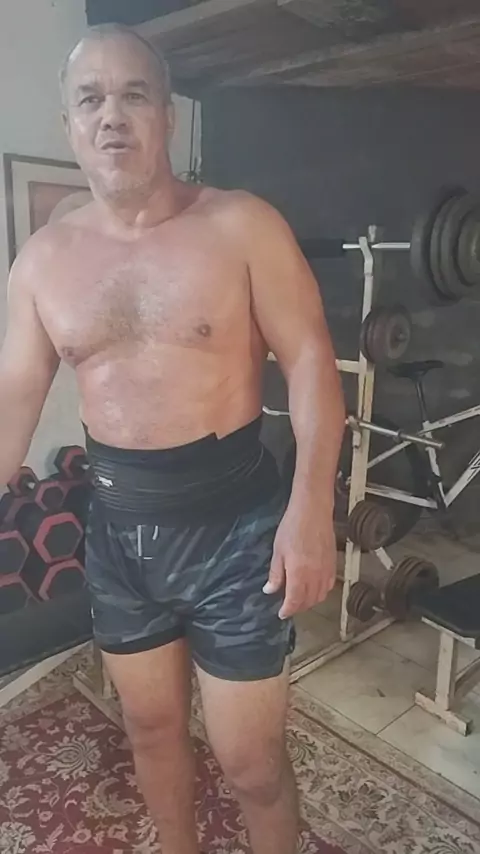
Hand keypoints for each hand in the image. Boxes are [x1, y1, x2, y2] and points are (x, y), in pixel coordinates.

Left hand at [264, 503, 335, 619]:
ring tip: (300, 599)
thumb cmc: (293, 526)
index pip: (295, 601)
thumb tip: (270, 590)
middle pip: (309, 601)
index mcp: (299, 573)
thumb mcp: (278, 550)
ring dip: (310, 601)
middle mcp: (315, 575)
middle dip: (298, 607)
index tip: (281, 613)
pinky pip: (329, 585)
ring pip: (321, 595)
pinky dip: (321, 591)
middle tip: (288, 606)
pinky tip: (314, 588)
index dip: (287, 610)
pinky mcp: (333, 563)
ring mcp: (326, 570)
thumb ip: (276, 573)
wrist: (313, 510)